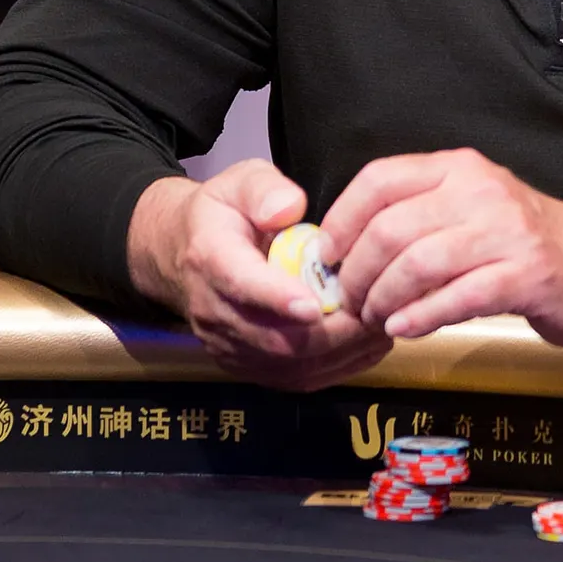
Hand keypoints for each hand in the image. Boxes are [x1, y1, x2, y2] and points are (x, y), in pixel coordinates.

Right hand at [126, 161, 391, 390]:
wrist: (182, 253)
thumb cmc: (224, 214)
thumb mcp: (239, 182)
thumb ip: (264, 190)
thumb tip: (290, 208)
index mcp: (211, 258)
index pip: (243, 285)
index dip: (279, 298)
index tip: (316, 304)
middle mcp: (213, 311)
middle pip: (275, 338)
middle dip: (330, 332)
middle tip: (375, 313)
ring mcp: (227, 345)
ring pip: (289, 366)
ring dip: (340, 352)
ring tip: (380, 327)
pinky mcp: (244, 366)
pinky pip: (293, 379)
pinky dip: (335, 366)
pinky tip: (364, 344)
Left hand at [319, 148, 562, 345]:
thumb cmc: (520, 242)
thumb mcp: (468, 208)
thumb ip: (415, 216)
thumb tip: (344, 247)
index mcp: (458, 169)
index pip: (381, 179)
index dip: (343, 219)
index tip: (328, 255)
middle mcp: (480, 191)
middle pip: (392, 228)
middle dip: (359, 273)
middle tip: (350, 301)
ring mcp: (506, 232)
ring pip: (420, 263)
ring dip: (385, 299)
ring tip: (376, 318)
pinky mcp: (527, 274)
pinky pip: (459, 297)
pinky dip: (422, 316)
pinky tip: (406, 328)